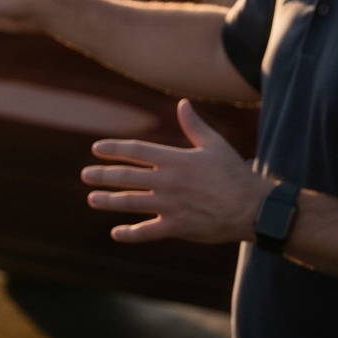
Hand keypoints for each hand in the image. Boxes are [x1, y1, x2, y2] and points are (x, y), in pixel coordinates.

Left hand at [79, 101, 275, 244]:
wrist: (252, 208)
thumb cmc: (235, 174)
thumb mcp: (215, 145)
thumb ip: (194, 125)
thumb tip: (182, 104)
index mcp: (176, 160)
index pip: (136, 151)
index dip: (114, 149)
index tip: (97, 149)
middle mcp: (168, 181)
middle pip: (126, 176)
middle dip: (102, 175)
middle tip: (85, 174)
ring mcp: (170, 205)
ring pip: (130, 202)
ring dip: (108, 201)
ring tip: (92, 198)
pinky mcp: (176, 227)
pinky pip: (147, 232)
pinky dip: (130, 233)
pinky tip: (116, 233)